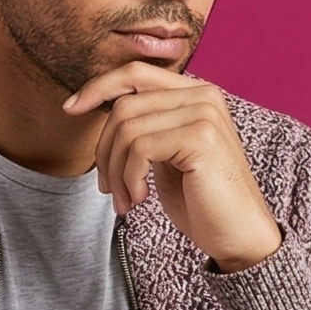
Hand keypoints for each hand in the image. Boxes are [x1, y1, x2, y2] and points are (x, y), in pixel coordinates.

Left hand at [62, 62, 282, 271]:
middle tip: (107, 187)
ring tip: (125, 200)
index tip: (71, 108)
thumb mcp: (167, 155)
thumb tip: (96, 105)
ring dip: (115, 171)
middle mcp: (204, 95)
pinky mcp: (201, 138)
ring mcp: (204, 114)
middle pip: (124, 106)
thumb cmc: (202, 201)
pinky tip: (139, 199)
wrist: (240, 235)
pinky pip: (140, 149)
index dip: (98, 87)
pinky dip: (129, 178)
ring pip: (127, 129)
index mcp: (197, 93)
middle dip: (104, 151)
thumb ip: (146, 126)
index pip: (136, 74)